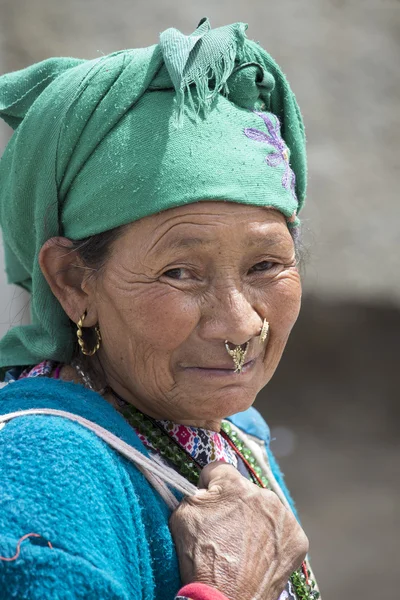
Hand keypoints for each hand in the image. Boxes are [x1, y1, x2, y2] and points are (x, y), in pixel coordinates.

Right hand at [169, 462, 307, 599]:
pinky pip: (281, 529)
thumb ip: (194, 492)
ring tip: (242, 545)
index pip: (218, 469)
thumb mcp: (182, 515)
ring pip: (265, 508)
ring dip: (255, 519)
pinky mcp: (297, 539)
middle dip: (235, 504)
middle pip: (245, 490)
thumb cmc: (201, 559)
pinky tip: (259, 553)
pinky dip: (272, 538)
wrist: (225, 599)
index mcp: (234, 484)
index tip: (207, 502)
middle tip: (225, 529)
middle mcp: (263, 494)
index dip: (209, 485)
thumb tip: (205, 489)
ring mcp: (283, 517)